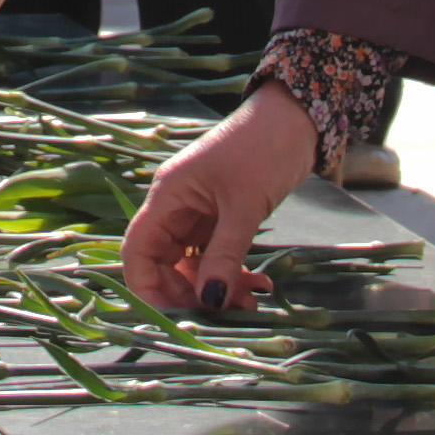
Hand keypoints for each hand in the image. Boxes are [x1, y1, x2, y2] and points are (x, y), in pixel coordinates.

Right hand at [120, 87, 318, 315]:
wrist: (297, 118)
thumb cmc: (263, 149)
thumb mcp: (244, 206)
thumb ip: (224, 255)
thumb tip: (210, 302)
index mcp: (167, 196)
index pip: (137, 250)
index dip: (147, 287)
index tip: (174, 317)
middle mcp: (176, 206)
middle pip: (164, 264)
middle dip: (190, 293)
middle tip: (224, 312)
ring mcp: (198, 212)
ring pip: (194, 264)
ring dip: (217, 286)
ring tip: (252, 299)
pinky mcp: (221, 216)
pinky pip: (216, 255)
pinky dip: (232, 272)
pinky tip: (258, 284)